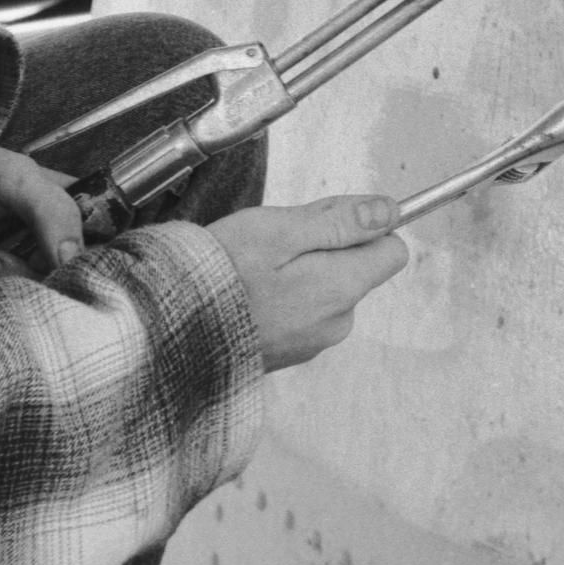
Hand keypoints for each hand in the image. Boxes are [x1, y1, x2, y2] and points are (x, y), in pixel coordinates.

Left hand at [0, 110, 82, 284]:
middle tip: (2, 256)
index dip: (85, 262)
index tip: (65, 265)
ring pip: (28, 300)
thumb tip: (72, 258)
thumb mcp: (13, 177)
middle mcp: (38, 242)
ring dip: (3, 284)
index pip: (94, 246)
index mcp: (57, 211)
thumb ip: (52, 211)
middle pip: (62, 282)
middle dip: (35, 278)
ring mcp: (8, 265)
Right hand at [207, 196, 410, 370]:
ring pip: (328, 289)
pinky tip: (250, 293)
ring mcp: (314, 341)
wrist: (171, 331)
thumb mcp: (279, 230)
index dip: (364, 225)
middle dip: (326, 247)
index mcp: (341, 288)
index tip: (322, 219)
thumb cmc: (220, 273)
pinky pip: (304, 312)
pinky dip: (285, 297)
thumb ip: (340, 221)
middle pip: (358, 268)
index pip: (392, 250)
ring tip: (255, 269)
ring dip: (302, 272)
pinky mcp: (290, 352)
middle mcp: (338, 322)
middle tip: (275, 241)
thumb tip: (389, 211)